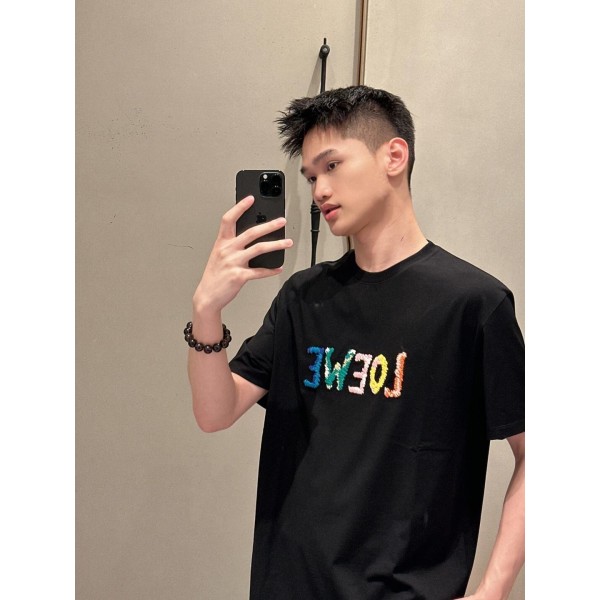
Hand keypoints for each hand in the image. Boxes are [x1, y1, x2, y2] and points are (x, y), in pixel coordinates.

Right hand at [193, 196, 292, 312]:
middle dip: (269, 225)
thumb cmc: (215, 275)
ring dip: (276, 244)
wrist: (207, 296)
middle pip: (251, 232)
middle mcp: (228, 250)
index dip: (239, 207)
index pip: (228, 219)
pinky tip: (279, 268)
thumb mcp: (219, 255)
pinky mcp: (239, 276)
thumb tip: (253, 236)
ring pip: (259, 249)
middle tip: (282, 221)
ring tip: (287, 242)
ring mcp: (233, 263)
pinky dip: (271, 270)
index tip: (250, 198)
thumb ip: (232, 245)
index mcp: (222, 243)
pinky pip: (260, 271)